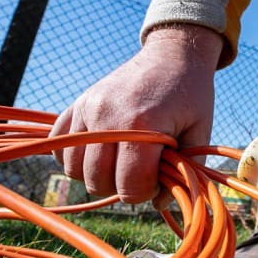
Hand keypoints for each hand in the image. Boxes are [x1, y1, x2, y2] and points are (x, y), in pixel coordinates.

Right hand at [49, 24, 221, 203]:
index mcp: (143, 125)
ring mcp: (88, 108)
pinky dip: (73, 156)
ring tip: (121, 161)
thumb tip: (158, 203)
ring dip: (96, 175)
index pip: (129, 185)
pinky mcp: (78, 103)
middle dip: (121, 186)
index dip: (146, 192)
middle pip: (97, 181)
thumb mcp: (200, 132)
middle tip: (142, 170)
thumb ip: (183, 172)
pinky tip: (98, 152)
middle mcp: (108, 116)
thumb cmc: (192, 96)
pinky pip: (58, 144)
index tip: (159, 177)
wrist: (173, 55)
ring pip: (73, 168)